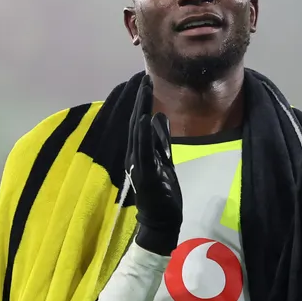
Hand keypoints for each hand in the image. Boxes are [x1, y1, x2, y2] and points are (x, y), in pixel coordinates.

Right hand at [125, 76, 182, 255]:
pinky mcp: (146, 174)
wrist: (160, 221)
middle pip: (137, 123)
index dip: (143, 102)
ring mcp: (140, 165)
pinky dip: (144, 135)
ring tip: (144, 91)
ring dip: (141, 111)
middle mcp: (137, 155)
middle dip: (142, 101)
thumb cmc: (163, 193)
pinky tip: (146, 118)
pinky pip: (144, 151)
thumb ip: (160, 140)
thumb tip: (159, 117)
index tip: (147, 83)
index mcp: (141, 152)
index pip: (140, 123)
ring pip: (139, 133)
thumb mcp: (164, 160)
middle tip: (146, 79)